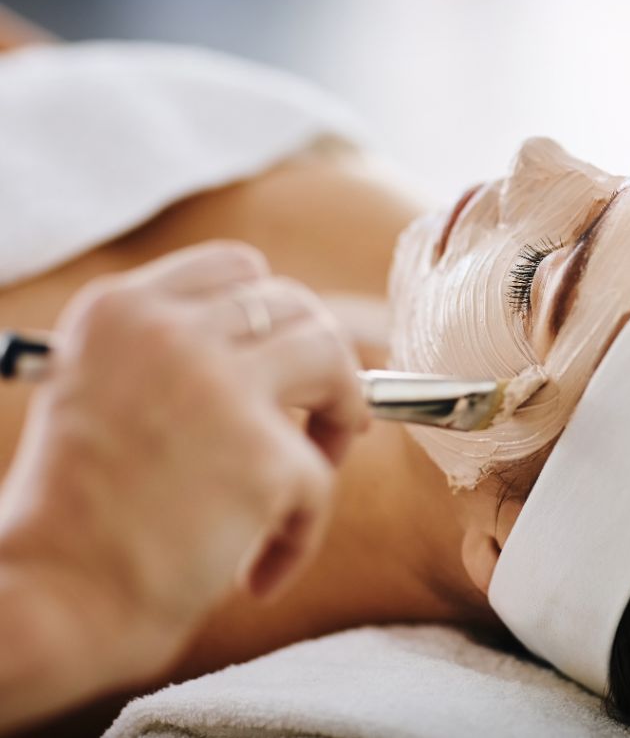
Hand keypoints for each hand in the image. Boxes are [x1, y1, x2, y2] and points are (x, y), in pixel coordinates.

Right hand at [0, 242, 368, 691]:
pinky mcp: (265, 458)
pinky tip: (260, 573)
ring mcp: (222, 389)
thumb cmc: (69, 518)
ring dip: (342, 412)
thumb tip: (274, 353)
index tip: (282, 359)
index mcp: (120, 311)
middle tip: (321, 418)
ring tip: (313, 471)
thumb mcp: (96, 393)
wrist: (44, 604)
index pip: (236, 268)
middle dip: (321, 361)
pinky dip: (301, 533)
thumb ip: (171, 358)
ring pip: (333, 359)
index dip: (275, 314)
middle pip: (296, 306)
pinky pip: (322, 481)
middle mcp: (171, 333)